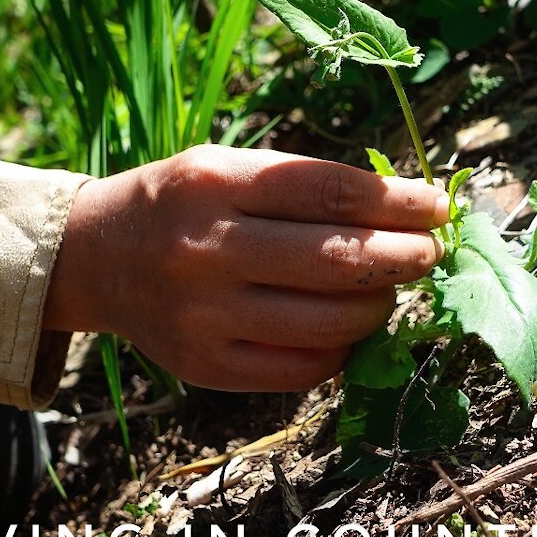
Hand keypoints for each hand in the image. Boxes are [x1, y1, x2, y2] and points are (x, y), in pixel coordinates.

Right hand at [44, 145, 448, 391]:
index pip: (331, 192)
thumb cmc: (184, 205)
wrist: (98, 259)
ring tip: (385, 290)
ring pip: (330, 323)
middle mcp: (208, 249)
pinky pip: (304, 368)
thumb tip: (406, 210)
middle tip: (429, 253)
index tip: (438, 207)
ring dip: (379, 307)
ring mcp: (205, 315)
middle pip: (339, 262)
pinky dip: (342, 348)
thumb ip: (305, 186)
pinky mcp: (207, 366)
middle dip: (404, 257)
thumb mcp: (228, 167)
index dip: (398, 202)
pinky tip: (346, 327)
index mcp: (215, 183)